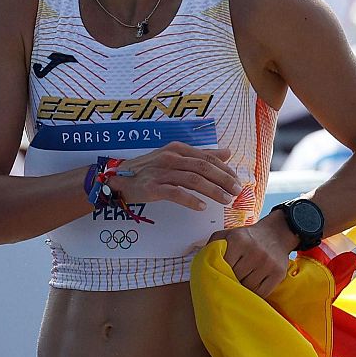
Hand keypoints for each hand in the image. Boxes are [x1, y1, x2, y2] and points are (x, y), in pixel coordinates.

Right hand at [114, 143, 239, 210]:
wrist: (118, 178)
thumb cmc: (149, 169)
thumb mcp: (175, 157)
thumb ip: (201, 155)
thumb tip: (227, 153)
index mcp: (178, 149)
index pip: (207, 157)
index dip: (225, 169)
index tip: (237, 180)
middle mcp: (171, 157)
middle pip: (203, 167)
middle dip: (223, 179)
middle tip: (237, 191)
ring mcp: (161, 172)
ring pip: (193, 180)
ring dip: (212, 191)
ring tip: (225, 200)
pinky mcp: (153, 187)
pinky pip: (176, 193)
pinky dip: (191, 200)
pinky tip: (202, 207)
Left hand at [209, 212, 296, 296]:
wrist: (276, 234)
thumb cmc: (247, 238)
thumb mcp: (227, 235)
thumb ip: (212, 246)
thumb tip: (201, 265)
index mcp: (238, 241)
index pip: (223, 267)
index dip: (220, 274)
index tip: (218, 277)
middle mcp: (254, 251)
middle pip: (236, 278)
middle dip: (231, 281)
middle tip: (229, 282)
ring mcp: (268, 263)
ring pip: (249, 288)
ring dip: (243, 289)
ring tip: (241, 283)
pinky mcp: (278, 273)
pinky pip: (262, 293)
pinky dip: (255, 293)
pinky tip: (252, 287)